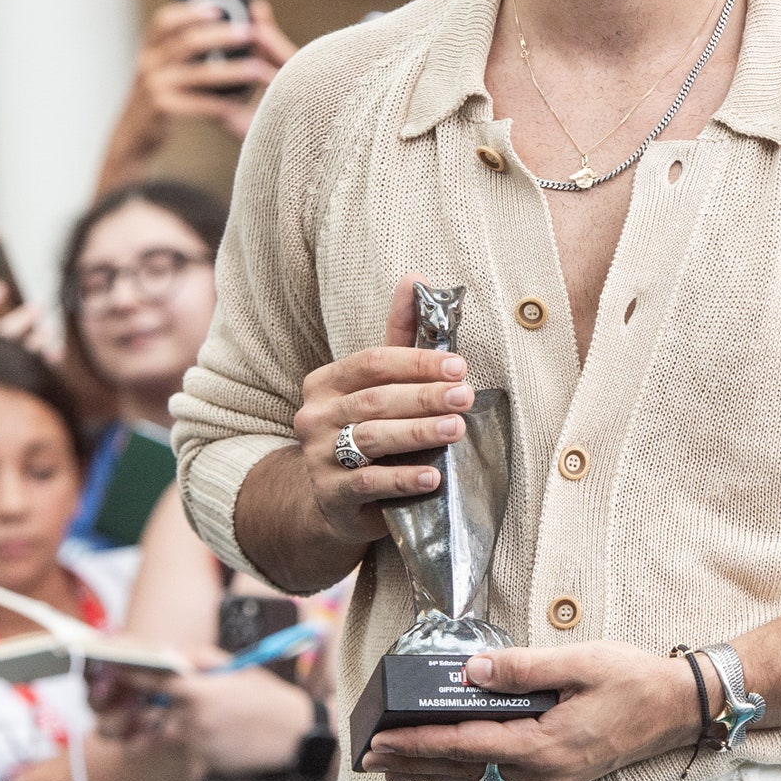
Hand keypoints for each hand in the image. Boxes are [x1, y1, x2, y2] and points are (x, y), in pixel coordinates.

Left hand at [93, 653, 314, 772]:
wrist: (294, 736)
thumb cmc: (265, 698)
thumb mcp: (234, 668)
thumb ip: (197, 659)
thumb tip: (168, 651)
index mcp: (200, 689)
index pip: (153, 679)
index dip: (128, 674)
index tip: (109, 669)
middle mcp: (194, 717)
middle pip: (145, 713)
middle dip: (124, 712)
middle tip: (108, 710)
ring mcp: (196, 742)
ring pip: (155, 736)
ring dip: (138, 733)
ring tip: (121, 730)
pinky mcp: (201, 760)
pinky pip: (175, 751)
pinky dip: (168, 744)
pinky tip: (165, 739)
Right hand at [107, 0, 297, 167]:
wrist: (132, 137)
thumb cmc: (155, 101)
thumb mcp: (158, 72)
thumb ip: (175, 53)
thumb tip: (210, 28)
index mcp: (149, 50)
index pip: (164, 21)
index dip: (190, 11)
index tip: (217, 8)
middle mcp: (148, 64)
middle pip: (188, 42)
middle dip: (221, 36)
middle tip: (249, 33)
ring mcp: (154, 87)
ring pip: (200, 73)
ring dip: (233, 70)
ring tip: (259, 69)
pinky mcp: (162, 109)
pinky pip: (200, 103)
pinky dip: (223, 103)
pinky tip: (242, 105)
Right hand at [294, 276, 478, 550]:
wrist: (334, 501)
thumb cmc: (364, 430)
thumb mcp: (378, 386)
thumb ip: (398, 338)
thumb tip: (415, 279)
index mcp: (326, 382)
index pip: (373, 363)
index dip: (417, 362)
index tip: (457, 366)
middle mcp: (315, 416)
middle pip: (375, 400)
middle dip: (425, 397)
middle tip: (465, 396)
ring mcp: (318, 457)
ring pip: (371, 437)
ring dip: (418, 432)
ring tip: (455, 428)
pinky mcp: (331, 495)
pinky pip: (368, 483)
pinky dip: (402, 478)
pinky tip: (432, 475)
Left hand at [362, 644, 702, 780]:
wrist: (678, 708)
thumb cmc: (633, 679)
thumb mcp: (579, 662)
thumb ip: (522, 668)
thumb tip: (471, 672)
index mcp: (545, 743)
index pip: (466, 744)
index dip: (418, 742)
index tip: (381, 741)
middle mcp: (543, 769)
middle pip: (463, 769)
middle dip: (413, 762)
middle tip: (368, 757)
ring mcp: (551, 777)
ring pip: (478, 778)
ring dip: (433, 771)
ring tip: (393, 768)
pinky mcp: (558, 774)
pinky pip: (498, 778)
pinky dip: (464, 773)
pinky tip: (446, 772)